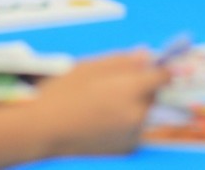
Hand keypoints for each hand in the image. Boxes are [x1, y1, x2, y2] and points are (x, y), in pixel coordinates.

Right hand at [32, 51, 168, 156]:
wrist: (41, 129)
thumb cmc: (62, 92)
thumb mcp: (92, 66)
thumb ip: (125, 61)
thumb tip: (148, 56)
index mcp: (131, 90)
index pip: (164, 77)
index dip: (160, 69)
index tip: (156, 65)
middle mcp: (137, 114)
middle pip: (154, 95)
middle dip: (144, 86)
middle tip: (118, 83)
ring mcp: (132, 135)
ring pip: (145, 112)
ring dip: (136, 105)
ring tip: (104, 102)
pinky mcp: (126, 149)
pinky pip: (135, 129)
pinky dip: (127, 122)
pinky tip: (102, 118)